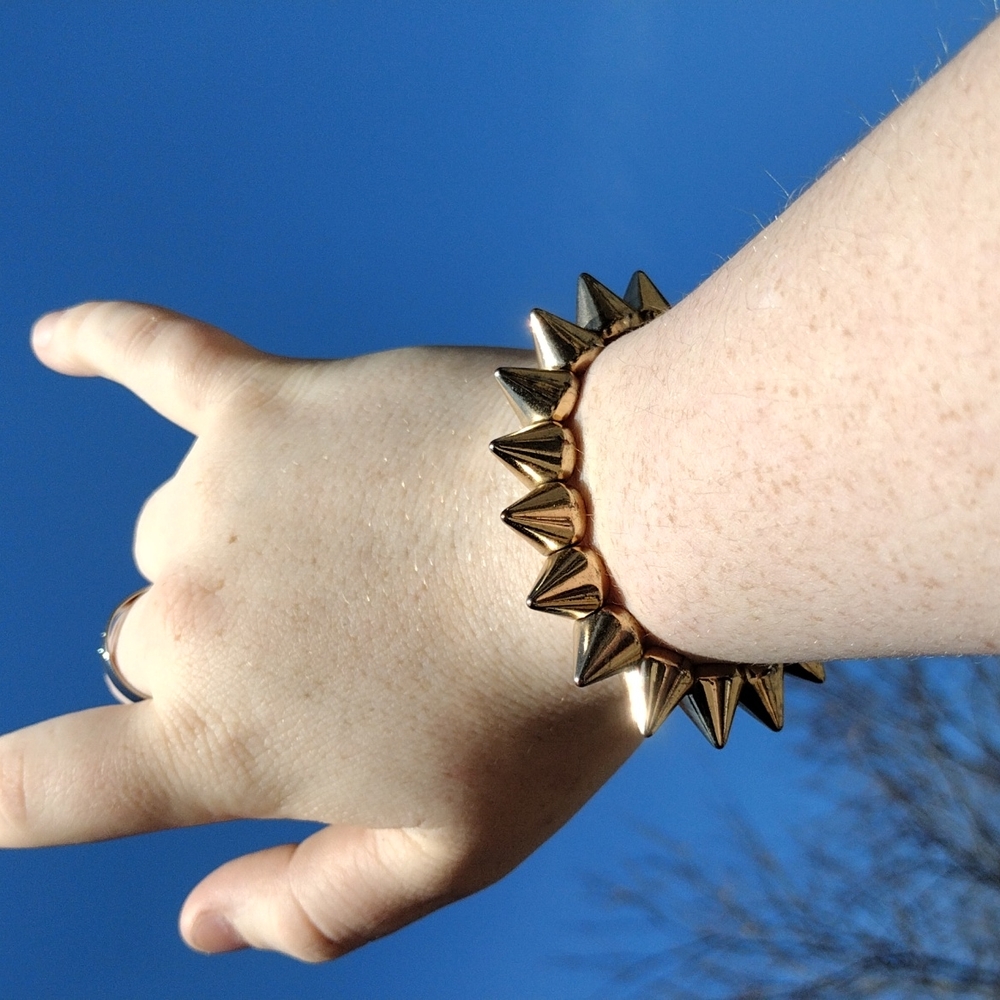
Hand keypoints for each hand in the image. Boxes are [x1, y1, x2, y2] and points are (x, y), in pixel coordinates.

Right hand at [4, 302, 638, 959]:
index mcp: (220, 738)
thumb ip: (315, 907)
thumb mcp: (456, 850)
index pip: (45, 787)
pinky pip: (157, 357)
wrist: (627, 530)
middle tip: (383, 634)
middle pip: (162, 646)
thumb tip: (201, 925)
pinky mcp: (270, 399)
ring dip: (263, 549)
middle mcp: (189, 613)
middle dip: (250, 655)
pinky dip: (104, 342)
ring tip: (395, 545)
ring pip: (190, 536)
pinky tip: (60, 339)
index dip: (7, 796)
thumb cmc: (551, 701)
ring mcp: (219, 493)